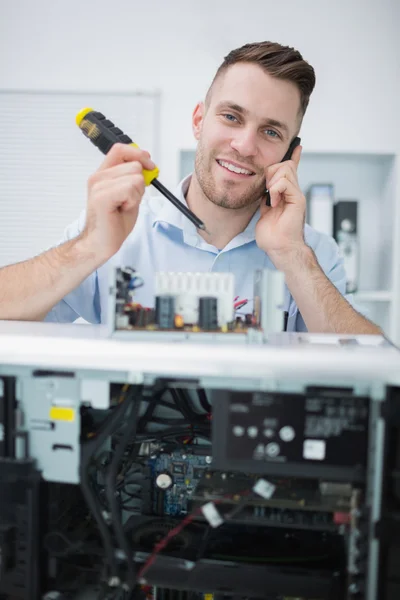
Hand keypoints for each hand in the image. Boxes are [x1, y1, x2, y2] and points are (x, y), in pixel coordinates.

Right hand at [80, 144, 155, 261]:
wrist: (101, 243)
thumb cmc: (114, 222)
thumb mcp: (129, 195)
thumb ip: (135, 179)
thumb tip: (147, 165)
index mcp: (103, 174)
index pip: (121, 149)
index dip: (139, 154)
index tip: (149, 166)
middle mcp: (98, 177)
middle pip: (134, 165)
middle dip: (140, 185)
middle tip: (128, 201)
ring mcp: (98, 186)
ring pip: (135, 178)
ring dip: (136, 195)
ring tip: (123, 206)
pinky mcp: (101, 197)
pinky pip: (130, 188)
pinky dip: (132, 201)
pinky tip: (122, 209)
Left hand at [255, 144, 306, 270]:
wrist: (280, 248)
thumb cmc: (273, 235)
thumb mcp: (265, 210)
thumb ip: (266, 197)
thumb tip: (263, 187)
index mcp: (286, 193)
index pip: (292, 169)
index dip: (293, 157)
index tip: (297, 147)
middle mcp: (294, 192)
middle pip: (284, 165)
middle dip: (271, 172)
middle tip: (267, 191)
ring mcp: (297, 195)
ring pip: (284, 169)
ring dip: (272, 182)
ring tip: (271, 199)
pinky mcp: (298, 199)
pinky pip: (285, 182)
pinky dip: (276, 190)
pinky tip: (274, 202)